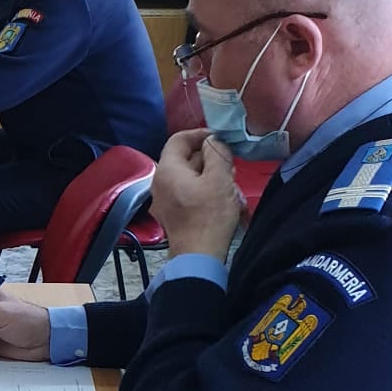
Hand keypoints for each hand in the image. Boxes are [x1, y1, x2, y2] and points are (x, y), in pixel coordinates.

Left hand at [150, 128, 243, 260]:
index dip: (200, 134)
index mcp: (167, 170)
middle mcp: (160, 182)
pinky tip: (224, 199)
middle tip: (231, 164)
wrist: (198, 256)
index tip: (221, 138)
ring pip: (189, 176)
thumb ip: (217, 154)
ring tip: (231, 184)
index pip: (178, 139)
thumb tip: (214, 140)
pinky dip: (205, 189)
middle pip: (185, 158)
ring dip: (211, 175)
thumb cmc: (209, 216)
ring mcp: (164, 199)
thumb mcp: (219, 179)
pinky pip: (188, 192)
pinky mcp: (172, 213)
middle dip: (210, 158)